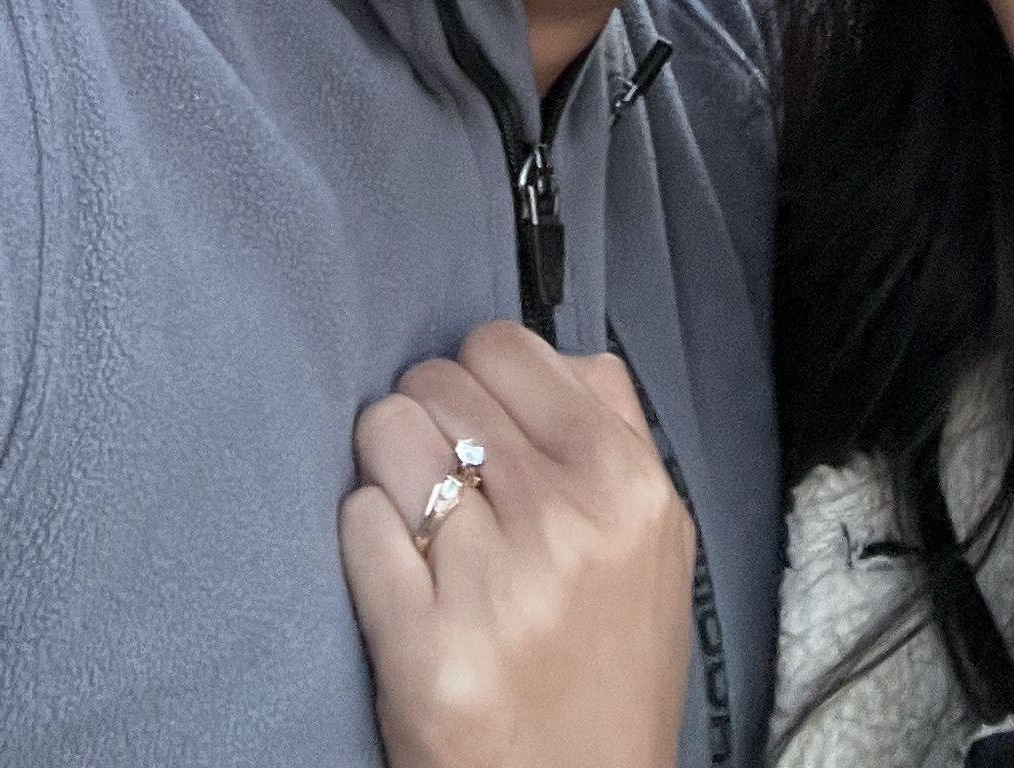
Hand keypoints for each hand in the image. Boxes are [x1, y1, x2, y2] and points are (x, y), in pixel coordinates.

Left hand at [339, 321, 695, 767]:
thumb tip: (545, 351)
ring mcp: (494, 587)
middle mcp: (566, 525)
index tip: (477, 426)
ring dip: (387, 472)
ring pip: (387, 434)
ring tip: (418, 524)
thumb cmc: (610, 667)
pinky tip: (397, 577)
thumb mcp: (653, 539)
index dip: (476, 379)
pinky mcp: (426, 649)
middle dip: (427, 422)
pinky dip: (365, 539)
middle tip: (444, 484)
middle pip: (436, 382)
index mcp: (627, 484)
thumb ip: (610, 426)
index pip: (504, 346)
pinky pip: (359, 521)